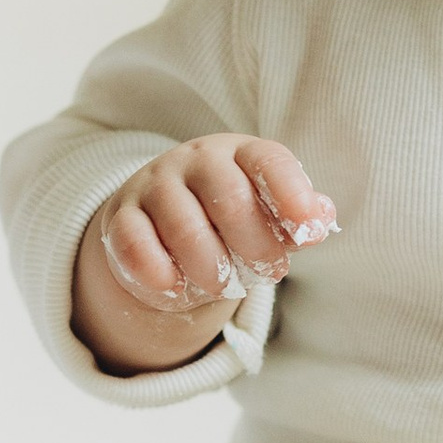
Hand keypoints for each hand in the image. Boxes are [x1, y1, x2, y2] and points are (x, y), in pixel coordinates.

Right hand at [72, 136, 335, 370]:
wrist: (161, 221)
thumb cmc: (230, 218)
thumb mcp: (268, 213)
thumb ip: (297, 218)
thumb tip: (321, 219)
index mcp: (240, 154)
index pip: (269, 162)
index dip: (292, 193)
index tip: (308, 227)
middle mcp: (197, 161)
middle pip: (230, 198)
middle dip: (255, 245)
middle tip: (270, 273)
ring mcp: (155, 185)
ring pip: (183, 226)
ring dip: (210, 267)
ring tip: (222, 285)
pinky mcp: (121, 217)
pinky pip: (134, 245)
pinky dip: (158, 274)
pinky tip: (175, 288)